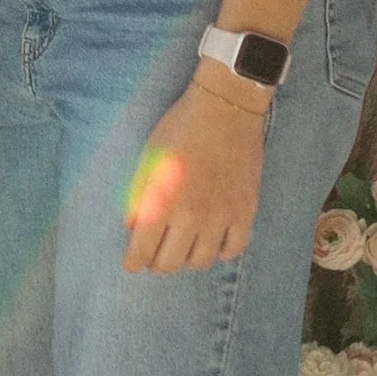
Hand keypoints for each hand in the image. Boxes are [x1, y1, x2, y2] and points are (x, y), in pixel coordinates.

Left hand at [123, 71, 267, 273]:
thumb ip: (138, 195)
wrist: (224, 111)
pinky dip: (222, 252)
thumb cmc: (179, 130)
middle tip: (156, 254)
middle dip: (158, 263)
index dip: (134, 263)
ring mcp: (221, 217)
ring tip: (183, 248)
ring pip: (202, 262)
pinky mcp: (245, 212)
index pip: (143, 251)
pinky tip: (214, 242)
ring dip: (188, 259)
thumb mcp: (148, 159)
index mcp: (162, 202)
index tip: (131, 264)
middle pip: (171, 263)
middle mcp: (191, 216)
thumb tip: (132, 226)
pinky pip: (234, 249)